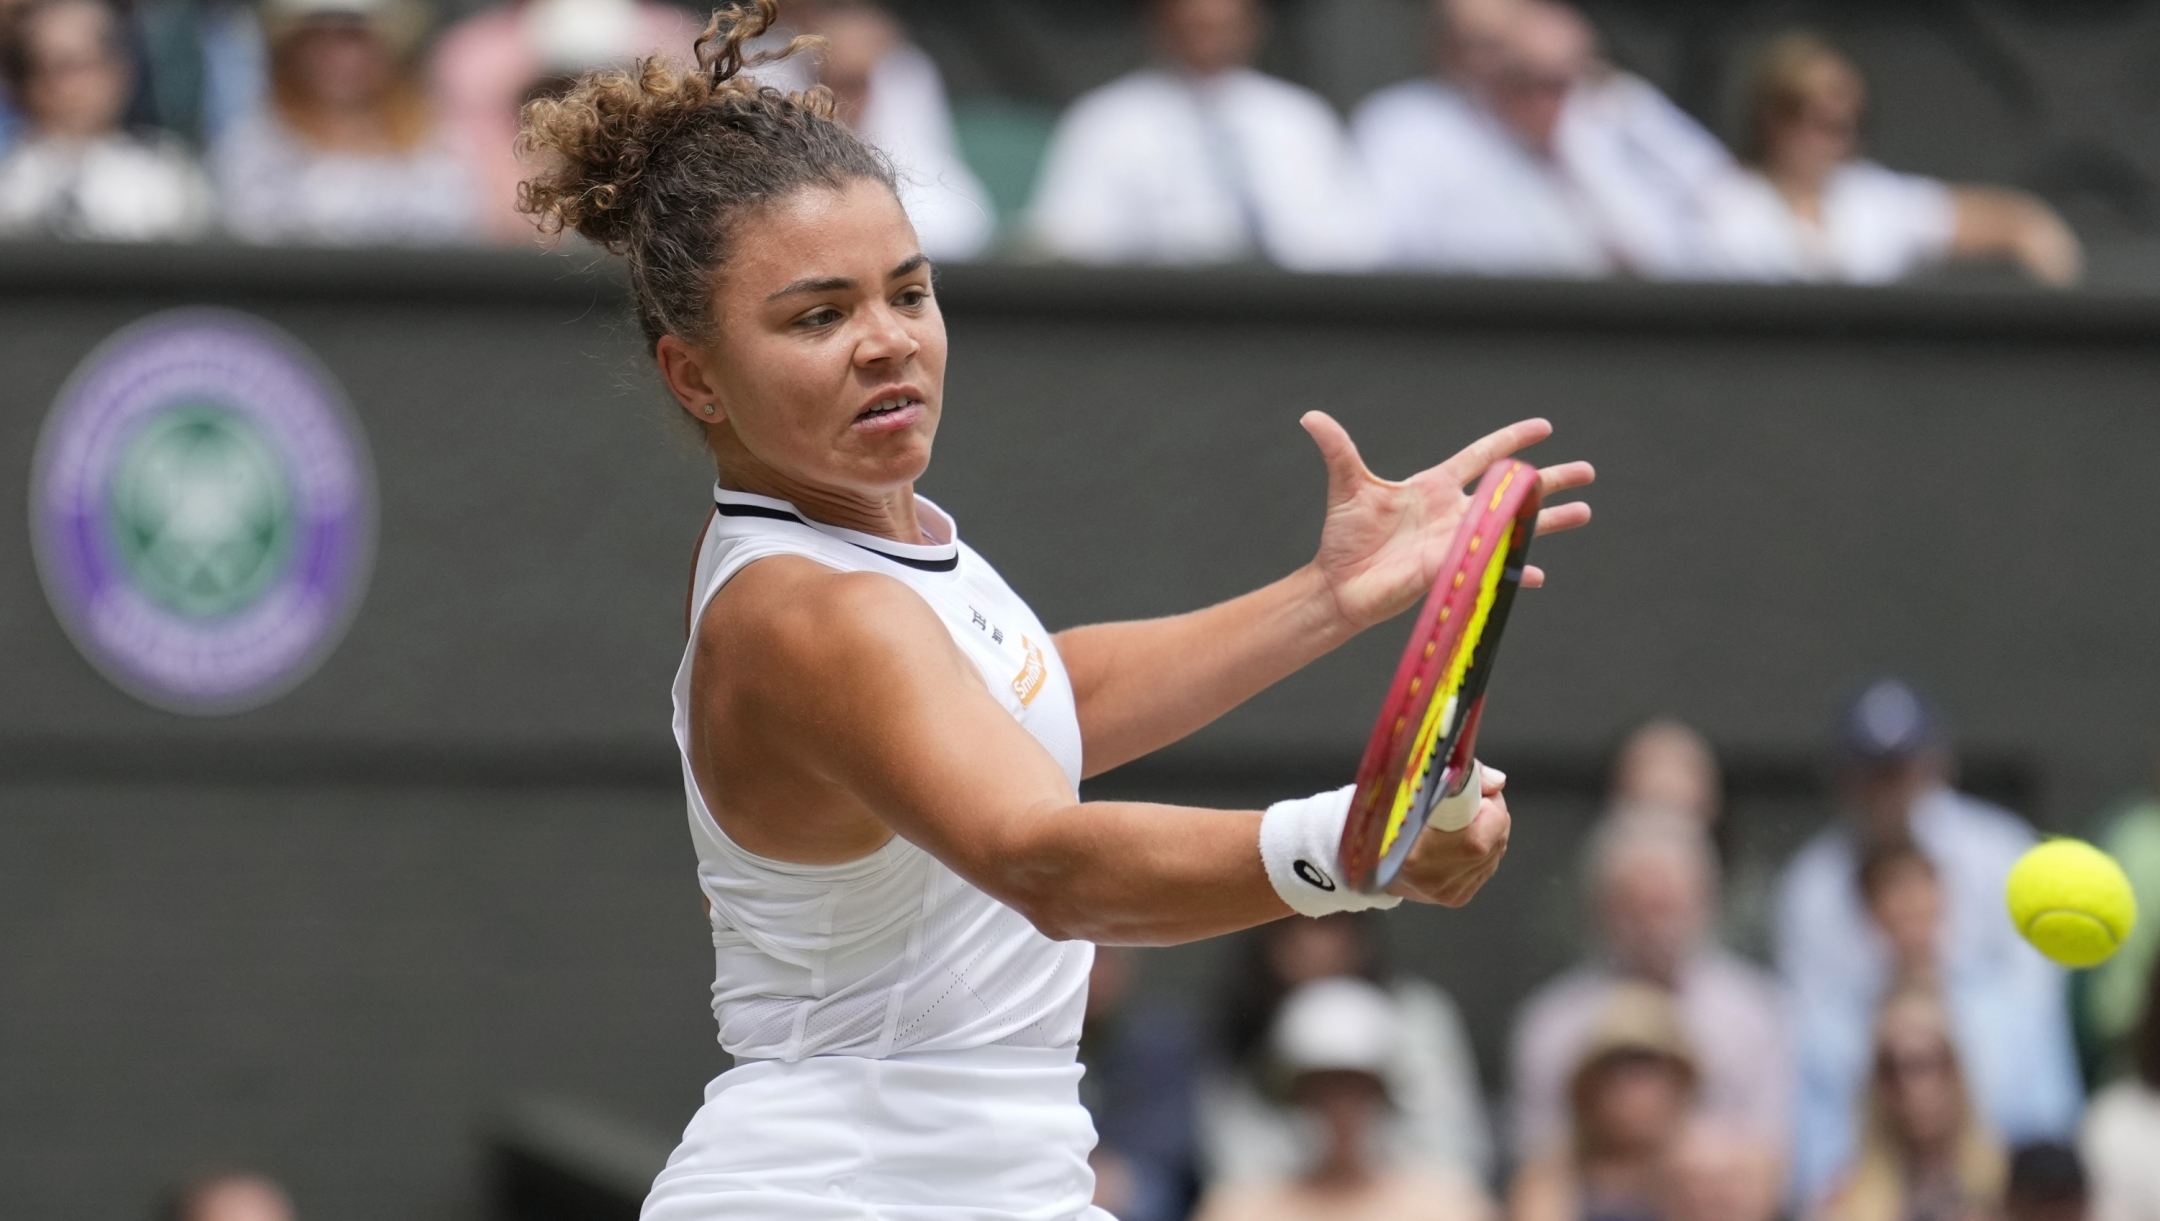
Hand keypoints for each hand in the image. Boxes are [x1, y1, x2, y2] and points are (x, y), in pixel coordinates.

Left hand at [1303, 412, 1593, 632]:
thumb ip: (1338, 450)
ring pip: (1514, 527)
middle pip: (1513, 490)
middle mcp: (1455, 513)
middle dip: (1550, 479)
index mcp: (1434, 487)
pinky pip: (1492, 569)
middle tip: (1588, 471)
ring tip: (1586, 512)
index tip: (1544, 426)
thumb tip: (1310, 415)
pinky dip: (1514, 572)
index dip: (1511, 440)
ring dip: (1549, 521)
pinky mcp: (1453, 569)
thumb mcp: (1348, 487)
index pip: (1482, 456)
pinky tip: (1538, 574)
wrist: (1340, 584)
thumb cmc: (1347, 538)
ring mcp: (1459, 542)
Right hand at [1388, 764, 1510, 905]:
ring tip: (1467, 821)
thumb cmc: (1388, 816)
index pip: (1480, 835)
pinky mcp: (1456, 898)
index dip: (1490, 806)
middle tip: (1475, 801)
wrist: (1367, 858)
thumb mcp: (1413, 784)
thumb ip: (1460, 777)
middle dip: (1493, 817)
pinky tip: (1464, 841)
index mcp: (1417, 851)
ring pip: (1495, 856)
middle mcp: (1433, 877)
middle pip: (1494, 843)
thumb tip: (1496, 782)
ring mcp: (1446, 891)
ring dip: (1490, 834)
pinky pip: (1488, 869)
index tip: (1479, 791)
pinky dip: (1484, 852)